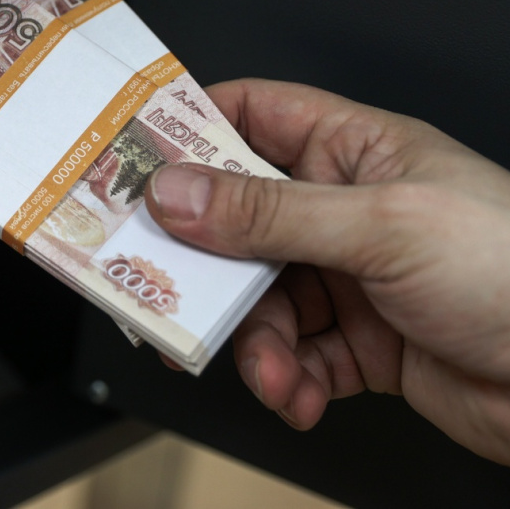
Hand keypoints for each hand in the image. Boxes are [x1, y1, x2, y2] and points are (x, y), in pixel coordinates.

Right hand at [144, 79, 509, 465]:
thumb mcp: (380, 227)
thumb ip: (268, 213)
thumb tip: (176, 191)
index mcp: (354, 149)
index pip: (251, 116)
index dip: (188, 130)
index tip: (131, 157)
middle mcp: (344, 208)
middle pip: (235, 220)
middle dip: (204, 264)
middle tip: (164, 288)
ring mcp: (350, 276)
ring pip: (257, 299)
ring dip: (253, 342)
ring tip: (271, 369)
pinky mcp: (361, 343)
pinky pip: (293, 356)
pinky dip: (288, 380)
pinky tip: (301, 394)